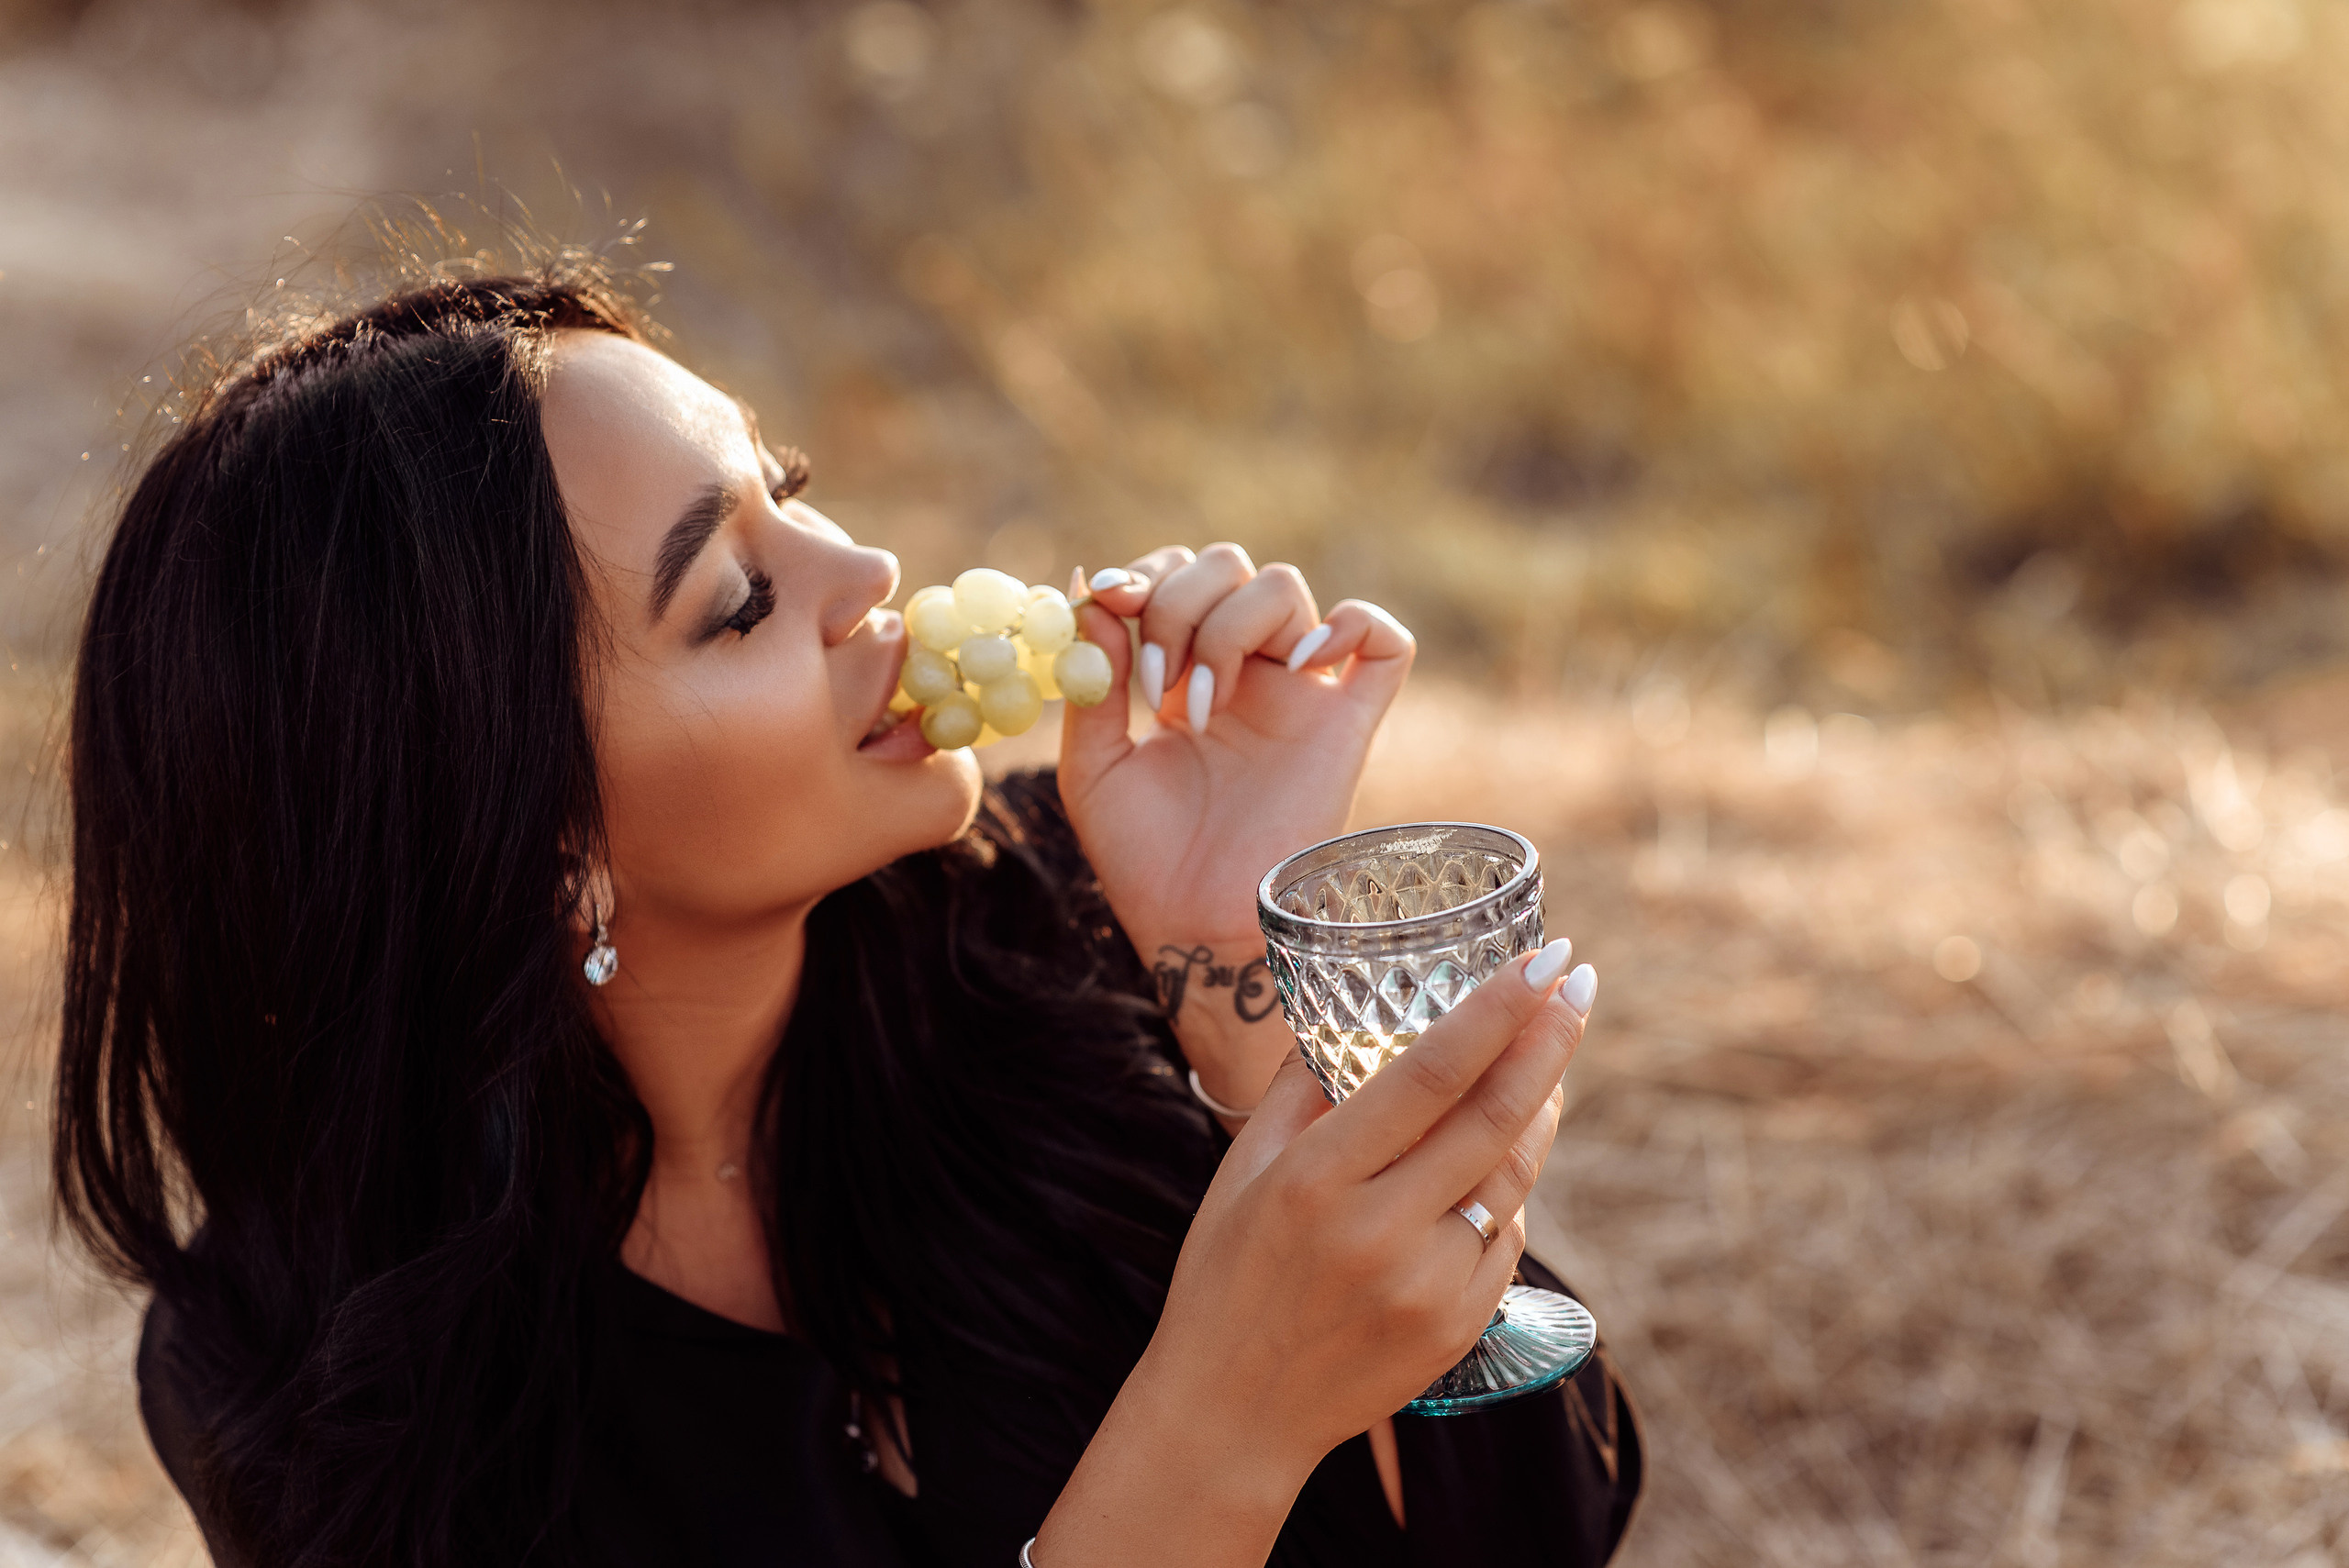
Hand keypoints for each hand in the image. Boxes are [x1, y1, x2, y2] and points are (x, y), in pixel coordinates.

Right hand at [1034, 942, 1595, 1564]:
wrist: (1230, 1415)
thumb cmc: (1227, 1276)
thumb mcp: (1242, 1171)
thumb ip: (1300, 1090)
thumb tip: (1353, 1013)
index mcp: (1316, 1180)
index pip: (1428, 1076)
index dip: (1495, 1012)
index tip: (1542, 960)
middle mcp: (1379, 1232)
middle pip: (1494, 1117)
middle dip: (1549, 1040)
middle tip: (1581, 981)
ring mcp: (1427, 1287)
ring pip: (1512, 1178)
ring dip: (1542, 1109)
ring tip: (1552, 1059)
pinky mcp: (1457, 1329)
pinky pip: (1504, 1239)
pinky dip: (1507, 1192)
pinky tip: (1493, 1164)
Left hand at [1057, 545, 1414, 1104]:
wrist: (1195, 927)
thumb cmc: (1143, 860)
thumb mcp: (1092, 765)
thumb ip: (1091, 678)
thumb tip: (1087, 585)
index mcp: (1189, 673)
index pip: (1177, 574)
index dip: (1146, 573)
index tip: (1109, 600)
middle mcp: (1249, 673)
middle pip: (1230, 565)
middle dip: (1179, 604)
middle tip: (1153, 681)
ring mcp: (1301, 695)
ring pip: (1288, 588)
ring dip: (1228, 626)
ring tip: (1198, 707)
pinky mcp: (1349, 726)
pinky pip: (1387, 643)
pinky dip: (1351, 625)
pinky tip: (1295, 666)